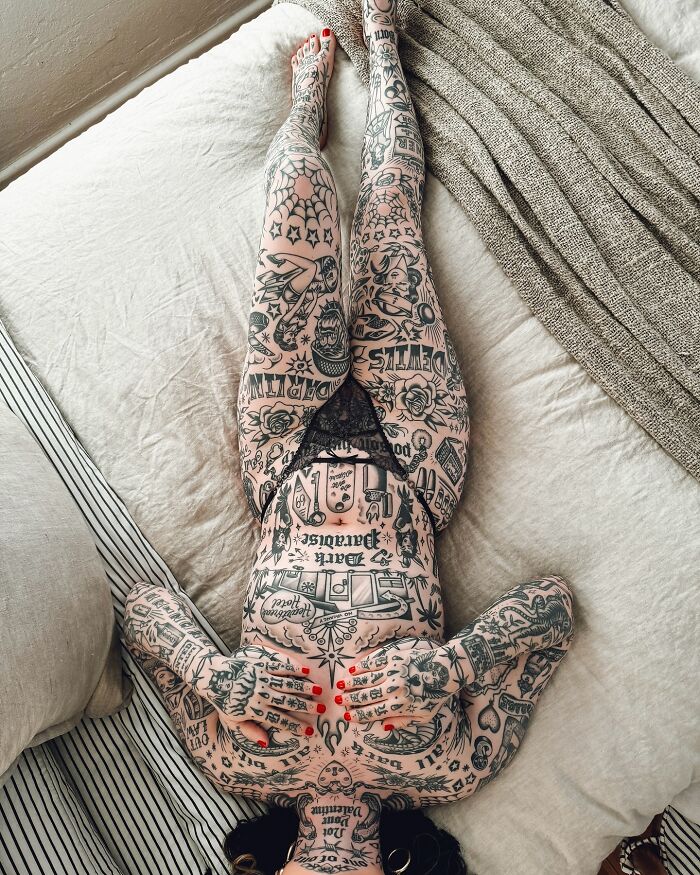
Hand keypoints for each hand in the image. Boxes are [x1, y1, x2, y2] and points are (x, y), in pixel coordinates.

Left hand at [203, 644, 319, 745]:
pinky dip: (293, 668)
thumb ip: (249, 732)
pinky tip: (306, 671)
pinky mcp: (260, 663)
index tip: (310, 730)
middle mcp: (260, 694)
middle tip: (321, 709)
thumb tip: (266, 742)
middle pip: (287, 701)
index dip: (296, 725)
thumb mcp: (232, 722)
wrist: (213, 677)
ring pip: (287, 684)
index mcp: (254, 710)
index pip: (279, 720)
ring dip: (304, 687)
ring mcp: (261, 678)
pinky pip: (280, 666)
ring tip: (318, 690)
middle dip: (306, 706)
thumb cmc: (224, 702)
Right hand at [338, 638, 461, 729]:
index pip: (374, 712)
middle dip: (351, 699)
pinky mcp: (395, 657)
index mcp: (400, 705)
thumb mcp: (423, 716)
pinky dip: (362, 666)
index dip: (359, 715)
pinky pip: (374, 662)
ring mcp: (393, 672)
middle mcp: (394, 689)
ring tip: (341, 685)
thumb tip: (384, 726)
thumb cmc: (435, 695)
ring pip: (367, 679)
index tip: (347, 716)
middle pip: (367, 696)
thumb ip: (402, 721)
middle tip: (339, 700)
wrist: (445, 670)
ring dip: (352, 683)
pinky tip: (353, 669)